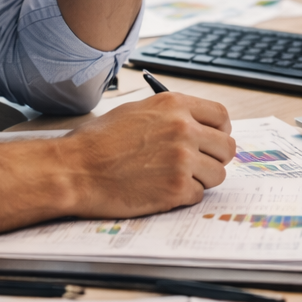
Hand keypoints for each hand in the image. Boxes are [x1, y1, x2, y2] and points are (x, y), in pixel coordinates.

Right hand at [59, 92, 233, 218]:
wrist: (74, 170)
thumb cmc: (97, 143)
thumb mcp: (136, 112)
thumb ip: (170, 116)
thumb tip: (196, 127)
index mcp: (174, 105)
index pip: (221, 116)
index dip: (220, 131)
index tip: (213, 141)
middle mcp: (183, 128)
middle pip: (226, 147)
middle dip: (214, 158)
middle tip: (198, 166)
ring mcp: (182, 159)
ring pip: (217, 174)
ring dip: (200, 180)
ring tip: (172, 179)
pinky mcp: (177, 188)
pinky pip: (198, 195)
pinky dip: (182, 196)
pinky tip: (159, 190)